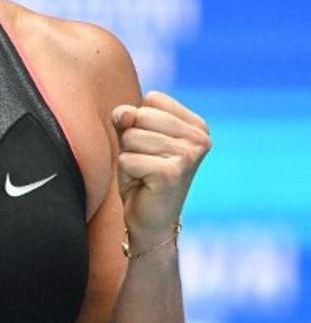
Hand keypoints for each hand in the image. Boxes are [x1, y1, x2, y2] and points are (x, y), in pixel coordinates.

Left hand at [111, 90, 210, 248]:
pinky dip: (127, 173)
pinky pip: (127, 158)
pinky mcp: (172, 172)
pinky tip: (143, 185)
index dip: (139, 122)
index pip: (152, 99)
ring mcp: (189, 155)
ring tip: (144, 175)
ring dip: (129, 158)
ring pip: (131, 137)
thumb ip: (127, 118)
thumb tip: (123, 113)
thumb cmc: (143, 178)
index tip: (151, 149)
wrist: (151, 223)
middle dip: (131, 141)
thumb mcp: (133, 140)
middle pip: (140, 116)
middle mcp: (199, 138)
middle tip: (145, 165)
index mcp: (197, 126)